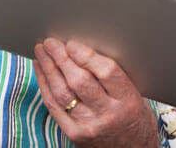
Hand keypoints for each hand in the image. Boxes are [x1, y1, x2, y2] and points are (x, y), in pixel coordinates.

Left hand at [33, 38, 157, 147]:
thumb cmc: (133, 113)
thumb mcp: (134, 90)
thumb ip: (113, 72)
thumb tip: (84, 45)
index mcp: (128, 99)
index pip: (105, 71)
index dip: (86, 55)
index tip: (72, 42)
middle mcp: (108, 114)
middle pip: (79, 81)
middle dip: (61, 58)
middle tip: (51, 41)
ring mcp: (89, 126)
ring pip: (63, 93)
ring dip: (49, 69)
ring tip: (42, 52)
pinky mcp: (75, 135)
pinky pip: (55, 107)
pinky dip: (45, 85)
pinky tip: (41, 71)